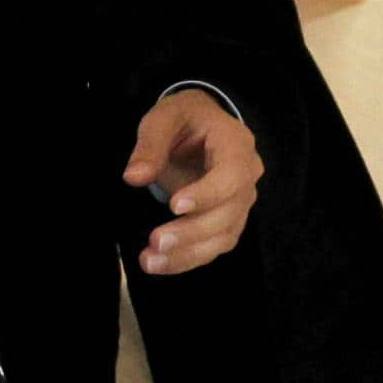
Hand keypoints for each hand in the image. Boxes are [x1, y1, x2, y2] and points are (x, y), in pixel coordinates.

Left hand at [124, 89, 259, 274]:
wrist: (199, 128)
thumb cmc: (183, 120)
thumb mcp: (163, 118)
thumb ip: (150, 145)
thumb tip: (134, 177)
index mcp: (236, 145)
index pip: (232, 174)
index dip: (207, 193)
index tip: (175, 205)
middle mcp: (247, 176)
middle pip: (229, 211)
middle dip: (193, 231)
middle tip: (155, 241)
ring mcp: (240, 202)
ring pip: (224, 235)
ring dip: (188, 253)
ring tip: (150, 262)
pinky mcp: (227, 221)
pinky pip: (214, 246)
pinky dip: (188, 259)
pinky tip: (158, 264)